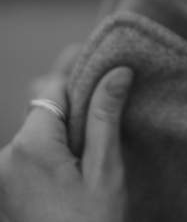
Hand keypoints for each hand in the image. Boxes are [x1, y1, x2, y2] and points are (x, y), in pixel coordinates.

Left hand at [0, 66, 132, 221]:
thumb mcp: (105, 170)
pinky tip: (78, 159)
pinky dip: (54, 145)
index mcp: (30, 147)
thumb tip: (118, 72)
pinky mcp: (5, 187)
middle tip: (108, 98)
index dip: (77, 70)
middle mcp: (6, 156)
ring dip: (66, 125)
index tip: (98, 56)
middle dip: (74, 100)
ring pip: (37, 128)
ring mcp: (2, 173)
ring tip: (96, 139)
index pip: (52, 87)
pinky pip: (30, 150)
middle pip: (43, 107)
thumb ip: (105, 116)